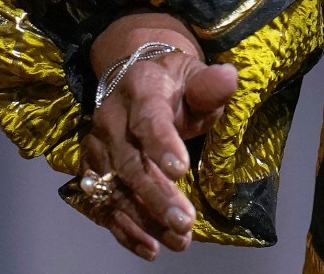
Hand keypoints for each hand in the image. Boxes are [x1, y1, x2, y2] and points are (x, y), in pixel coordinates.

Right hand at [78, 16, 240, 258]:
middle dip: (156, 196)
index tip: (182, 171)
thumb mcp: (195, 76)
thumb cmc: (175, 84)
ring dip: (145, 220)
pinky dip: (124, 230)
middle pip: (130, 163)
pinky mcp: (94, 171)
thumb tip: (229, 78)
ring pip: (115, 190)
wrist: (136, 80)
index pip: (148, 119)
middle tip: (185, 223)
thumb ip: (210, 85)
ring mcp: (98, 147)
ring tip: (178, 240)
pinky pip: (104, 205)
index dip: (162, 144)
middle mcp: (110, 120)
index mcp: (139, 90)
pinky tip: (150, 248)